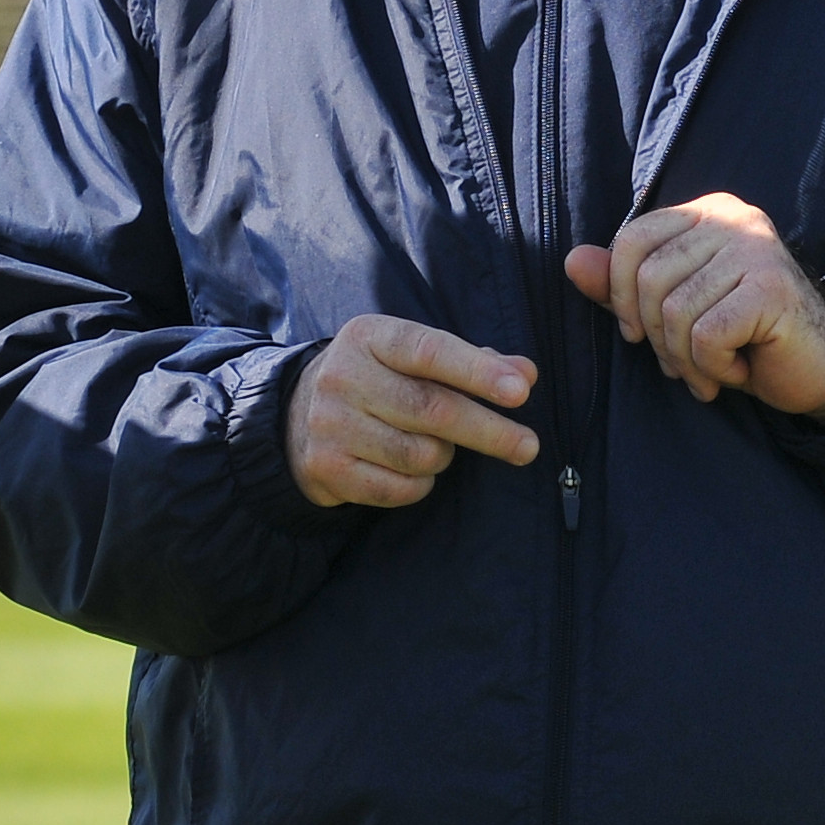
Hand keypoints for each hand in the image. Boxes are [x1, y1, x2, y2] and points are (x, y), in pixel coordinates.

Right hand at [284, 314, 540, 509]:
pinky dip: (421, 484)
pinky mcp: (326, 467)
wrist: (296, 416)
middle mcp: (343, 376)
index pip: (430, 351)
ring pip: (419, 454)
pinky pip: (399, 488)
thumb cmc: (380, 381)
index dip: (478, 372)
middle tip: (528, 446)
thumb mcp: (415, 358)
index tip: (521, 392)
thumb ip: (474, 362)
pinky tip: (414, 470)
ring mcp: (330, 423)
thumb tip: (525, 374)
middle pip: (431, 409)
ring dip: (444, 456)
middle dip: (488, 430)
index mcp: (369, 336)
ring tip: (439, 447)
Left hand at [565, 193, 824, 418]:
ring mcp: (757, 250)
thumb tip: (572, 261)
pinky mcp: (771, 289)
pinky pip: (706, 335)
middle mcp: (735, 220)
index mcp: (708, 213)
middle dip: (656, 337)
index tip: (639, 333)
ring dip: (687, 360)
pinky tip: (737, 370)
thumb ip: (624, 284)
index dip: (620, 295)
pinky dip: (712, 367)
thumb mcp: (675, 309)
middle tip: (685, 363)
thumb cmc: (744, 337)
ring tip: (714, 369)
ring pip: (675, 312)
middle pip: (648, 279)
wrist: (818, 370)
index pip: (632, 240)